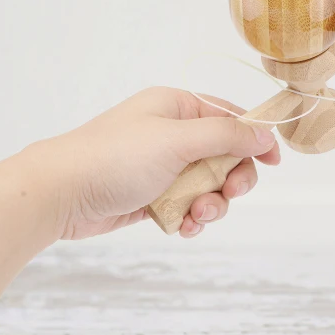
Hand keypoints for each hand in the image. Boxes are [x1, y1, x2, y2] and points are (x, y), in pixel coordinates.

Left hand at [34, 87, 280, 239]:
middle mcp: (173, 134)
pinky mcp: (154, 195)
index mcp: (178, 108)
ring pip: (209, 186)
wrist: (61, 194)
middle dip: (231, 180)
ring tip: (196, 217)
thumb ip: (227, 135)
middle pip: (225, 157)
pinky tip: (181, 227)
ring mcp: (163, 166)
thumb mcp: (178, 140)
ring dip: (211, 205)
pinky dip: (190, 218)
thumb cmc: (116, 157)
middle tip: (229, 195)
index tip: (272, 162)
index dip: (255, 140)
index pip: (231, 117)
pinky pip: (188, 206)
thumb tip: (266, 133)